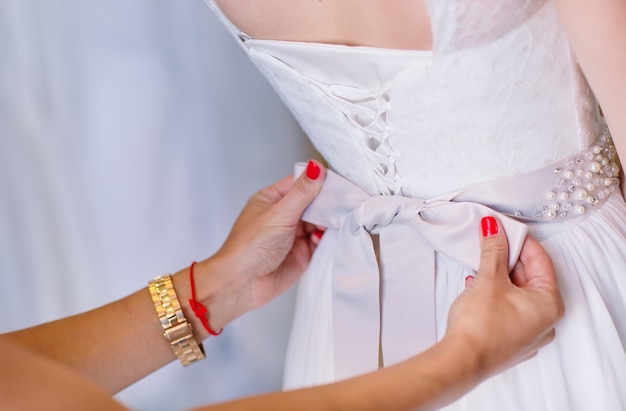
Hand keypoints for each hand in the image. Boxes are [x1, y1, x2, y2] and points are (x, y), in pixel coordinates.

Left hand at [201, 160, 325, 325]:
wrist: (243, 283)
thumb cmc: (249, 247)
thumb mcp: (279, 214)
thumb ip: (302, 192)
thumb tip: (316, 167)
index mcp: (272, 200)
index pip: (301, 184)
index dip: (319, 182)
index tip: (338, 181)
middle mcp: (284, 216)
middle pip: (313, 203)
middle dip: (328, 204)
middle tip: (346, 202)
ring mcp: (293, 235)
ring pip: (319, 222)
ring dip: (329, 222)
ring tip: (340, 220)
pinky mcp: (302, 253)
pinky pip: (321, 242)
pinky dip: (328, 239)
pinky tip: (329, 237)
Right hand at [445, 216, 564, 378]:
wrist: (461, 361)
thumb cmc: (481, 326)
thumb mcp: (488, 279)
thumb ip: (493, 250)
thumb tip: (494, 229)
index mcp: (549, 304)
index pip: (540, 260)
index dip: (520, 241)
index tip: (504, 228)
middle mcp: (545, 321)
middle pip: (530, 277)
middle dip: (508, 258)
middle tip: (491, 241)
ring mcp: (528, 333)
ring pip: (518, 293)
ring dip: (499, 276)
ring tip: (480, 264)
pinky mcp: (511, 340)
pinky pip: (508, 308)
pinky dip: (495, 294)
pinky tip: (477, 287)